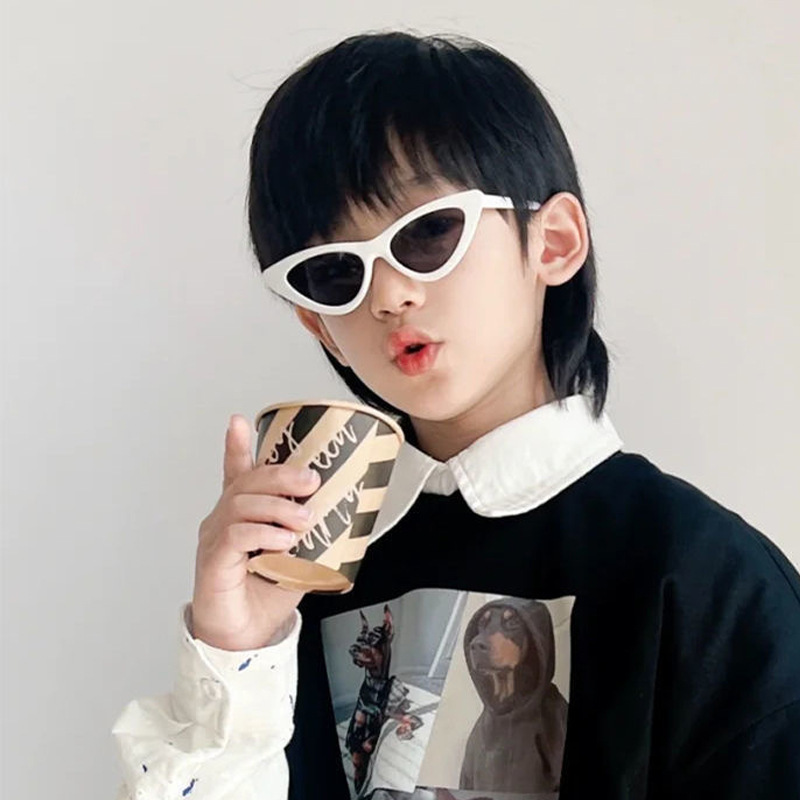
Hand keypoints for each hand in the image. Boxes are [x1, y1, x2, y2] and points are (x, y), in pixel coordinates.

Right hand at [190, 414, 320, 649]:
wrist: (245, 637)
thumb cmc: (268, 594)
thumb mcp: (299, 555)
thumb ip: (312, 533)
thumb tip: (347, 512)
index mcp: (242, 513)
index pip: (236, 472)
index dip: (236, 445)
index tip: (239, 421)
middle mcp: (222, 519)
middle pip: (246, 481)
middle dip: (280, 474)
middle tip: (312, 481)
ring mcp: (214, 538)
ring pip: (241, 503)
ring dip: (278, 506)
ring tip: (305, 520)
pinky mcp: (212, 561)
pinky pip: (235, 534)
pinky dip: (263, 533)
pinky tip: (284, 541)